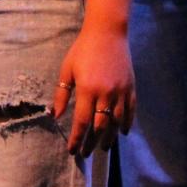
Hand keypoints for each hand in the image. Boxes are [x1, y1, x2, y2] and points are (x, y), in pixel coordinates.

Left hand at [51, 26, 135, 158]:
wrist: (108, 33)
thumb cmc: (83, 50)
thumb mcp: (67, 70)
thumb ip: (61, 94)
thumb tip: (56, 116)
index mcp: (87, 89)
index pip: (82, 122)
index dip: (76, 139)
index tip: (72, 151)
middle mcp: (105, 93)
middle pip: (99, 126)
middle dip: (91, 143)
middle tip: (85, 153)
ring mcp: (120, 91)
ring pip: (116, 122)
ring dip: (109, 138)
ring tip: (103, 148)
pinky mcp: (130, 87)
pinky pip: (130, 111)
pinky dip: (126, 124)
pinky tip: (121, 133)